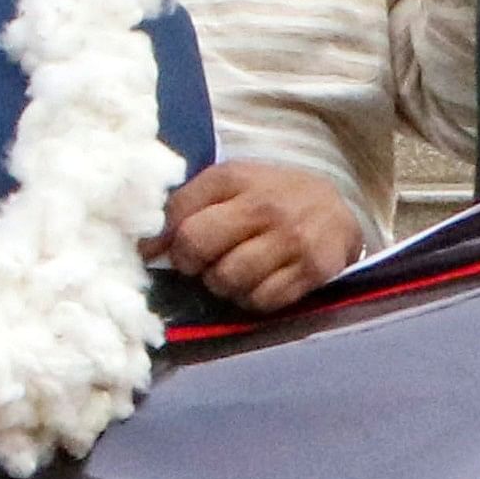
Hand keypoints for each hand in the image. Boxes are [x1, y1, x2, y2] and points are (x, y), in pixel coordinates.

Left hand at [151, 160, 364, 313]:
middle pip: (197, 245)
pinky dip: (252, 299)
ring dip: (220, 284)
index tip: (155, 253)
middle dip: (189, 263)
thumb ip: (185, 207)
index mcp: (233, 178)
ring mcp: (291, 239)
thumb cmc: (267, 196)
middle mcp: (263, 206)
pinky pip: (262, 300)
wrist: (334, 207)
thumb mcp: (227, 185)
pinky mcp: (313, 269)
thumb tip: (144, 248)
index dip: (159, 240)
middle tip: (199, 264)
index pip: (177, 212)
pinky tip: (257, 283)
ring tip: (231, 272)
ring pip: (227, 279)